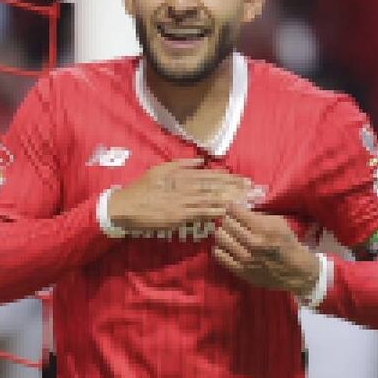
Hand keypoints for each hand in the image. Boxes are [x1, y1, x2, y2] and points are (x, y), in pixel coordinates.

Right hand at [107, 158, 250, 231]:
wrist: (124, 206)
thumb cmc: (142, 189)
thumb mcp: (160, 169)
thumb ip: (181, 164)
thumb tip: (201, 161)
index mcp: (180, 175)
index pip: (210, 176)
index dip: (229, 178)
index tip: (244, 180)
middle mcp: (183, 186)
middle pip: (214, 187)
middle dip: (235, 188)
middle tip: (253, 190)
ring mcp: (180, 202)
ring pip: (210, 200)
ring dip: (229, 200)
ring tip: (246, 201)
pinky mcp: (176, 216)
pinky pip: (198, 214)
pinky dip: (213, 213)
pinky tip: (226, 213)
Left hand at [212, 203, 319, 297]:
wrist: (295, 271)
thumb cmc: (287, 243)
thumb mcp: (279, 223)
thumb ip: (259, 215)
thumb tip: (240, 209)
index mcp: (263, 228)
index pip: (236, 212)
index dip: (232, 207)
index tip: (231, 207)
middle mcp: (253, 243)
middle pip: (227, 224)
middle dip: (227, 219)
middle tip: (229, 220)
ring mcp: (245, 258)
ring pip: (221, 238)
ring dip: (222, 232)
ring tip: (226, 232)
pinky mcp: (241, 271)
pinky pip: (220, 256)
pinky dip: (219, 248)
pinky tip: (224, 246)